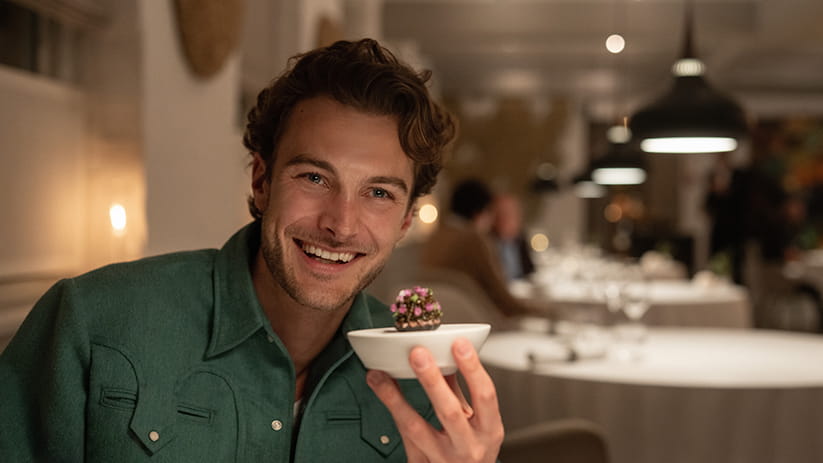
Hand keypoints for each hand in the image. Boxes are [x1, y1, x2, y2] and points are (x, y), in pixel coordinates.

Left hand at [366, 337, 503, 461]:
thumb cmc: (473, 451)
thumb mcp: (478, 424)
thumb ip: (462, 392)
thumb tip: (448, 357)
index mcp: (489, 430)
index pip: (485, 395)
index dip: (473, 368)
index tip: (459, 343)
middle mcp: (469, 447)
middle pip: (449, 411)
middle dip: (432, 381)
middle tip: (417, 354)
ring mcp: (444, 460)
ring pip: (417, 428)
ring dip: (396, 398)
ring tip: (380, 375)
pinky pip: (404, 438)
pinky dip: (393, 411)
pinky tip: (380, 390)